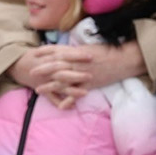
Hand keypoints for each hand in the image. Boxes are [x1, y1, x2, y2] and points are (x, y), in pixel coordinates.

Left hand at [10, 43, 145, 108]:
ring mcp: (83, 74)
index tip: (33, 53)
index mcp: (77, 52)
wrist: (125, 59)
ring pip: (63, 80)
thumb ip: (74, 51)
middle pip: (57, 65)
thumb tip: (63, 51)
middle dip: (42, 68)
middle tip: (30, 71)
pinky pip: (77, 93)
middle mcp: (78, 62)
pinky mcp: (90, 84)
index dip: (45, 52)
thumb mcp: (88, 48)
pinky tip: (60, 105)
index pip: (58, 50)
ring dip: (49, 85)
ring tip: (37, 89)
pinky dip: (69, 100)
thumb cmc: (108, 52)